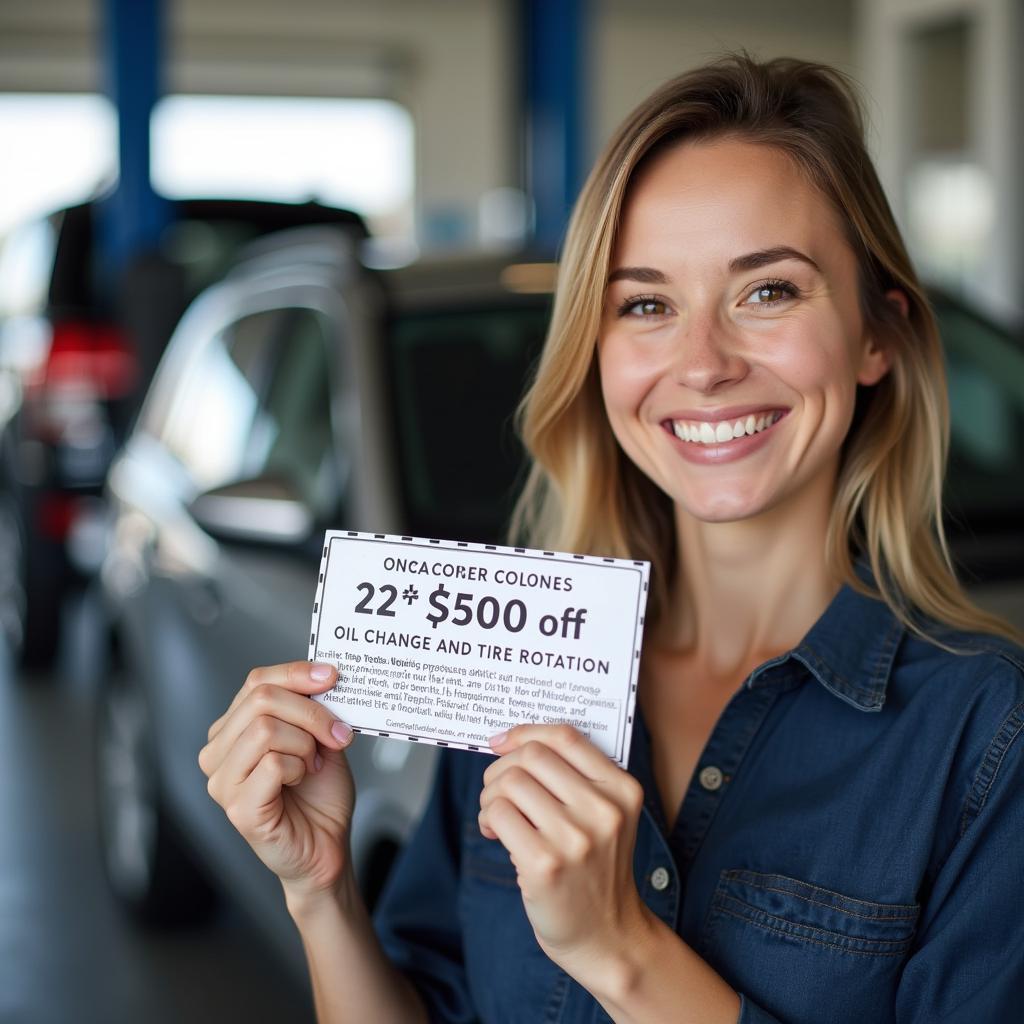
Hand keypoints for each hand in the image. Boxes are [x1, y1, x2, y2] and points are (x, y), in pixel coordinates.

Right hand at [199, 661, 355, 901]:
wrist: (327, 845)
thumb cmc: (319, 794)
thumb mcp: (319, 737)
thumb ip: (313, 707)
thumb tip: (324, 675)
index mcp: (232, 729)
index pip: (257, 681)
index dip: (297, 673)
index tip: (332, 677)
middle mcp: (217, 753)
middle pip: (262, 699)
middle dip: (311, 712)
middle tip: (336, 734)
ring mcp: (222, 782)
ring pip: (266, 728)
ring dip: (305, 743)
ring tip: (313, 764)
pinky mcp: (238, 808)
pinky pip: (272, 763)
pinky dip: (300, 767)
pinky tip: (302, 781)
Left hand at [478, 724, 647, 978]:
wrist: (606, 936)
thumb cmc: (595, 868)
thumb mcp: (605, 816)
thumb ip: (574, 777)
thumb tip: (510, 741)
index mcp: (622, 789)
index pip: (565, 737)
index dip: (525, 732)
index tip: (502, 742)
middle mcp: (603, 810)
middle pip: (531, 756)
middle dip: (501, 768)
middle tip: (496, 791)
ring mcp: (575, 838)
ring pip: (509, 783)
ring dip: (490, 796)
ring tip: (496, 816)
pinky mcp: (545, 864)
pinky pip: (498, 814)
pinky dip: (487, 819)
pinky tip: (496, 835)